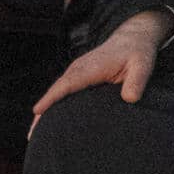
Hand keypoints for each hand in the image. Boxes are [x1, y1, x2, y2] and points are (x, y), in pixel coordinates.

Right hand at [30, 9, 171, 131]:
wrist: (132, 38)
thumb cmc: (137, 53)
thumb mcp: (143, 66)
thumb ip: (137, 82)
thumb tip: (130, 99)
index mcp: (89, 68)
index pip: (66, 85)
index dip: (52, 98)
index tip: (37, 112)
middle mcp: (77, 69)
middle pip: (54, 92)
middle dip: (42, 112)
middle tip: (31, 136)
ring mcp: (76, 72)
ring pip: (56, 92)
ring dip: (44, 111)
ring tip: (35, 133)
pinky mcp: (78, 76)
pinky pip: (61, 91)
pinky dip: (53, 104)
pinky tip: (49, 119)